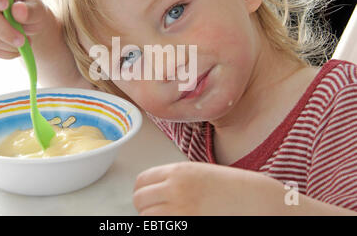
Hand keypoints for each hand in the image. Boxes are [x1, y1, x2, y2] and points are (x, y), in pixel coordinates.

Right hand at [0, 0, 55, 58]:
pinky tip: (17, 49)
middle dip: (6, 32)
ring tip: (25, 43)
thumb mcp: (39, 10)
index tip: (5, 6)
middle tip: (23, 41)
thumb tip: (18, 10)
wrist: (31, 27)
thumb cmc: (33, 13)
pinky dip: (6, 52)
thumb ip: (31, 10)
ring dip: (9, 44)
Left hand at [133, 162, 282, 214]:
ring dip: (156, 220)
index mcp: (180, 171)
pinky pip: (162, 230)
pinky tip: (181, 224)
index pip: (141, 181)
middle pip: (140, 201)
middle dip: (147, 208)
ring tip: (174, 218)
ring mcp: (181, 211)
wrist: (261, 203)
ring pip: (147, 219)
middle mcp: (176, 189)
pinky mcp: (188, 226)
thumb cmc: (237, 188)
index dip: (144, 191)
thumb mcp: (202, 174)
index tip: (150, 198)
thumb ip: (176, 180)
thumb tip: (156, 193)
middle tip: (162, 212)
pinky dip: (166, 228)